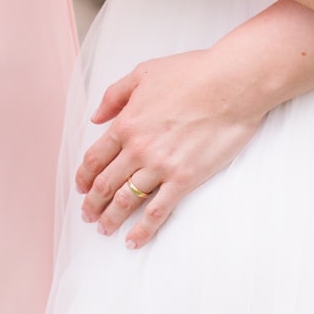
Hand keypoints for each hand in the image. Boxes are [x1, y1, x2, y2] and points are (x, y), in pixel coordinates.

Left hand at [76, 50, 267, 247]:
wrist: (232, 84)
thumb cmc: (194, 74)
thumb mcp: (144, 73)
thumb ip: (114, 95)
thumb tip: (96, 117)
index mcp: (126, 123)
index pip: (94, 159)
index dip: (83, 178)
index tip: (81, 188)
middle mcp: (138, 148)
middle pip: (105, 184)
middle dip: (92, 204)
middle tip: (89, 215)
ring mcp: (160, 166)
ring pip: (126, 201)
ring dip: (111, 218)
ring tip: (105, 229)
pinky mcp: (184, 178)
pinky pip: (157, 211)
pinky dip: (142, 229)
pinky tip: (134, 240)